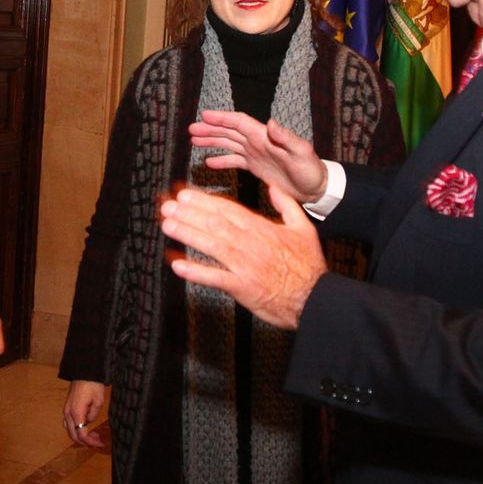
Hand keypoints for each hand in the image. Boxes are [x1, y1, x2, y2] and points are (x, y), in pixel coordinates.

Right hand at [63, 380, 108, 450]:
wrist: (84, 371)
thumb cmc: (92, 384)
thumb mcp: (98, 401)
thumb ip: (93, 415)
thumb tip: (89, 421)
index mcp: (76, 413)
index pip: (82, 435)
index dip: (91, 442)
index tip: (100, 443)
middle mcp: (68, 413)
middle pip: (73, 435)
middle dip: (86, 441)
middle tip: (97, 442)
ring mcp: (66, 410)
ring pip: (70, 430)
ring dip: (80, 436)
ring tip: (93, 435)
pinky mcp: (68, 407)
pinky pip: (69, 423)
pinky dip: (77, 429)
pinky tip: (86, 427)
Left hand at [160, 183, 326, 329]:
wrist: (315, 298)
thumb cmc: (309, 266)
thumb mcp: (303, 228)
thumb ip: (286, 204)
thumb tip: (273, 186)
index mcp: (262, 228)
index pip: (228, 209)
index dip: (204, 201)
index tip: (185, 194)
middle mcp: (250, 244)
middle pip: (214, 223)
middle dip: (189, 213)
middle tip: (168, 205)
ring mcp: (244, 265)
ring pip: (211, 245)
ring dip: (187, 234)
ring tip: (167, 225)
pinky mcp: (242, 287)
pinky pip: (215, 278)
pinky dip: (195, 271)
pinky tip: (178, 264)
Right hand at [188, 110, 328, 201]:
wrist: (316, 188)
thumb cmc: (311, 169)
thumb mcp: (301, 152)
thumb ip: (286, 137)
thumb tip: (271, 122)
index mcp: (265, 136)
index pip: (239, 122)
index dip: (222, 118)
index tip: (205, 115)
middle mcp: (258, 142)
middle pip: (230, 131)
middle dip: (211, 129)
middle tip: (191, 129)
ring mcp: (256, 154)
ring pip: (229, 144)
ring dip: (212, 141)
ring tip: (194, 140)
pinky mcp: (256, 167)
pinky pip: (235, 161)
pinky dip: (221, 160)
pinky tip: (209, 162)